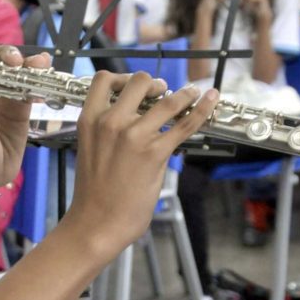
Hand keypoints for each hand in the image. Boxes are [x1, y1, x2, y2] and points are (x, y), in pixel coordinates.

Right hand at [69, 73, 218, 249]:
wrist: (96, 222)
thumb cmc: (93, 193)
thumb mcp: (93, 150)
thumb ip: (111, 131)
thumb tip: (138, 119)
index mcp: (90, 120)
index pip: (104, 80)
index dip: (122, 78)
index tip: (133, 86)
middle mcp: (111, 122)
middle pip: (138, 81)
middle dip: (153, 83)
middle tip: (161, 92)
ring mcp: (134, 135)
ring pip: (167, 99)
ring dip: (183, 94)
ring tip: (191, 94)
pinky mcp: (155, 152)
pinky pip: (185, 124)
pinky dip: (201, 109)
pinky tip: (210, 99)